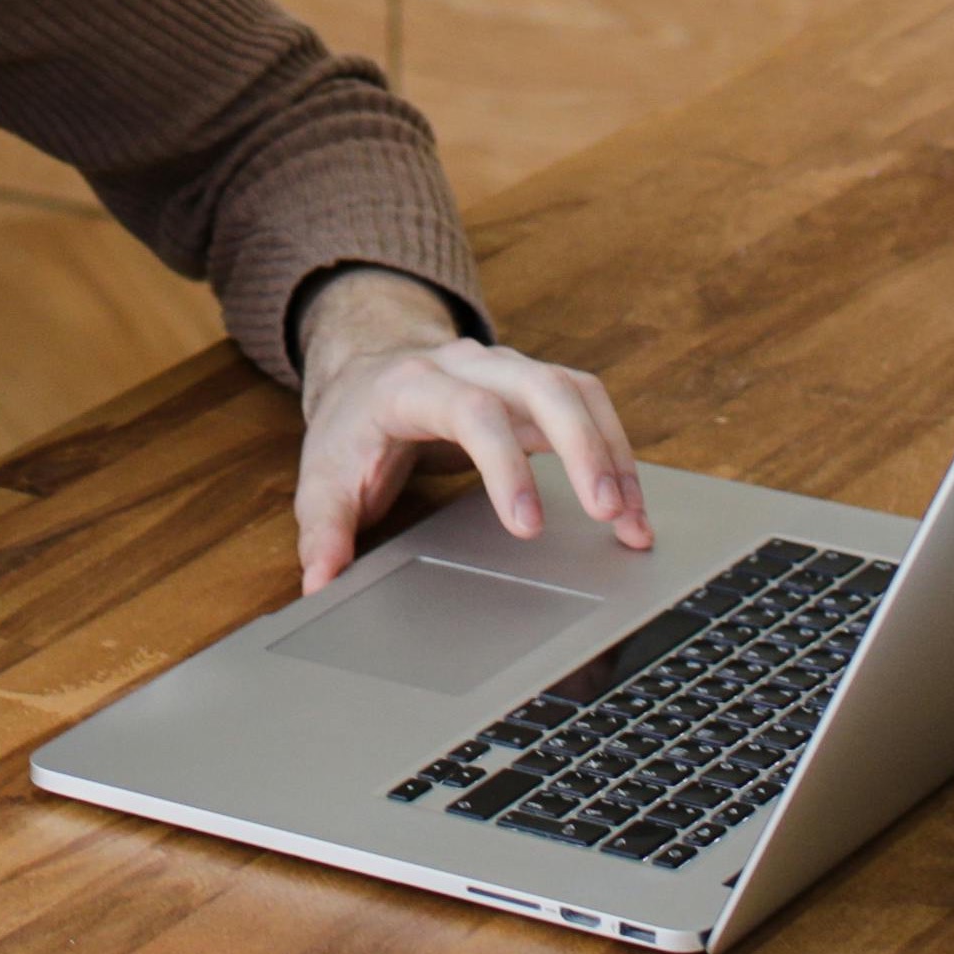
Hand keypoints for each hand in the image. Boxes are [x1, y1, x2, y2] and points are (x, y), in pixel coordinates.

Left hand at [291, 269, 651, 592]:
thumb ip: (324, 532)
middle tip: (608, 515)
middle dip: (583, 448)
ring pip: (575, 392)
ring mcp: (507, 370)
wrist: (367, 370)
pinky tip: (630, 504)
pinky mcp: (534, 386)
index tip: (529, 525)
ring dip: (613, 453)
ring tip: (633, 522)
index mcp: (411, 386)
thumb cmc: (351, 428)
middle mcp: (467, 367)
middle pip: (541, 387)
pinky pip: (588, 405)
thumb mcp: (321, 479)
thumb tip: (320, 587)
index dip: (505, 464)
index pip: (471, 411)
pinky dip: (615, 451)